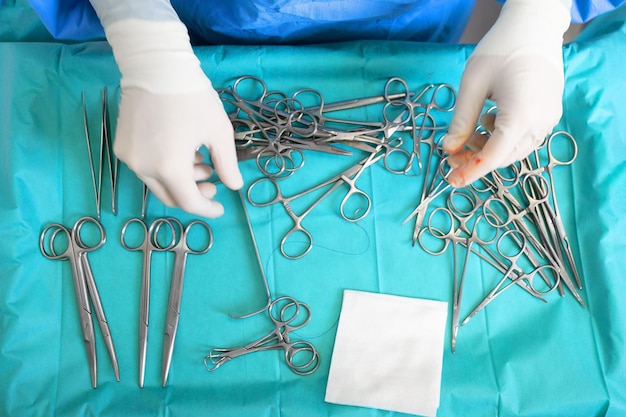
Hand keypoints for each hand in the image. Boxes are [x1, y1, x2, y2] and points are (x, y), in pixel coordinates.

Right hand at [104, 18, 242, 216]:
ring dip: (180, 179)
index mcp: (169, 167)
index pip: (189, 203)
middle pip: (171, 196)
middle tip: (211, 180)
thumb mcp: (218, 133)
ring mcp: (129, 158)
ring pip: (158, 183)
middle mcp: (144, 168)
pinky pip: (146, 168)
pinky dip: (164, 167)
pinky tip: (178, 150)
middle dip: (194, 193)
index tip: (220, 207)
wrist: (157, 67)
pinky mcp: (122, 147)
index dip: (206, 209)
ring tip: (198, 159)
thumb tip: (233, 187)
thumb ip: (227, 164)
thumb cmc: (193, 98)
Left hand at [444, 0, 570, 187]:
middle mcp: (540, 123)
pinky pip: (525, 138)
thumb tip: (449, 148)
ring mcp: (549, 119)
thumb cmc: (500, 50)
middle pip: (504, 157)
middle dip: (476, 160)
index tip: (450, 181)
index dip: (470, 172)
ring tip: (469, 134)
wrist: (535, 28)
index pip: (493, 157)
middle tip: (451, 154)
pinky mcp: (550, 113)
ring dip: (489, 149)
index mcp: (520, 116)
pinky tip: (489, 122)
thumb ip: (461, 121)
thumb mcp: (472, 85)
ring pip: (515, 150)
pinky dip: (504, 139)